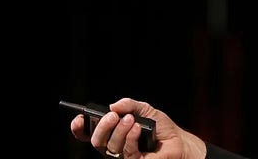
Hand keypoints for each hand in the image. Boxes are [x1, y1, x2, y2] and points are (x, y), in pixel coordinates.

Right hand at [70, 98, 206, 158]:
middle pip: (97, 141)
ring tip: (132, 120)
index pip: (89, 134)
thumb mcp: (145, 109)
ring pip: (111, 146)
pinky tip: (138, 128)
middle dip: (102, 127)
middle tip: (112, 116)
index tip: (79, 119)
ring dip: (120, 130)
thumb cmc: (160, 127)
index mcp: (112, 134)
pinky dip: (131, 138)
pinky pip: (127, 152)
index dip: (80, 129)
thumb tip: (113, 105)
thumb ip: (130, 105)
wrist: (179, 140)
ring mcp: (123, 156)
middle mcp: (114, 147)